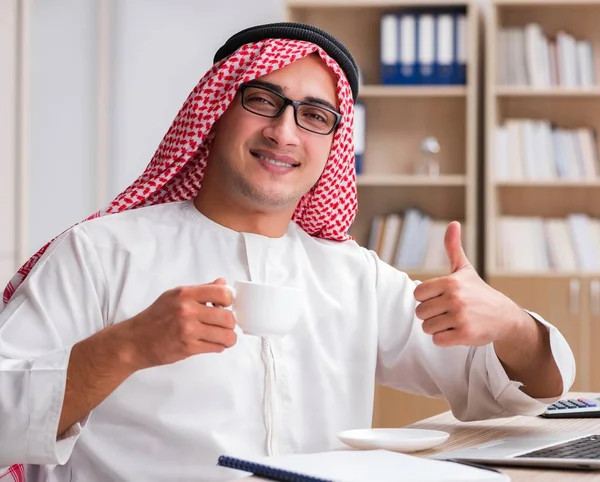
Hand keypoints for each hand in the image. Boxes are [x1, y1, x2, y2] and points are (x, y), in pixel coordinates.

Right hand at [120, 278, 236, 369]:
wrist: (134, 341)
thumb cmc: (155, 318)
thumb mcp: (175, 296)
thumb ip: (201, 290)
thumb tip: (223, 284)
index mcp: (185, 294)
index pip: (223, 293)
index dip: (229, 301)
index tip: (225, 306)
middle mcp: (187, 310)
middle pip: (228, 317)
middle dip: (230, 323)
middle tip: (224, 325)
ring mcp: (188, 330)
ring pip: (225, 335)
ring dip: (228, 338)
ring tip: (222, 337)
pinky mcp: (188, 347)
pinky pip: (216, 347)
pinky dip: (218, 346)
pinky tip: (212, 343)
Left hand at [413, 221, 524, 346]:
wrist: (504, 317)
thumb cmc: (478, 292)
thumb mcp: (464, 269)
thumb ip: (453, 247)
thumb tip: (452, 224)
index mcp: (451, 282)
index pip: (418, 294)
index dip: (426, 298)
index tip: (440, 298)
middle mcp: (455, 298)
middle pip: (420, 312)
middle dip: (431, 315)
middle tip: (447, 312)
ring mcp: (460, 317)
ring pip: (427, 327)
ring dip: (437, 327)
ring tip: (452, 321)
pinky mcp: (464, 334)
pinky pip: (437, 340)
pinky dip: (444, 339)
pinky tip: (457, 331)